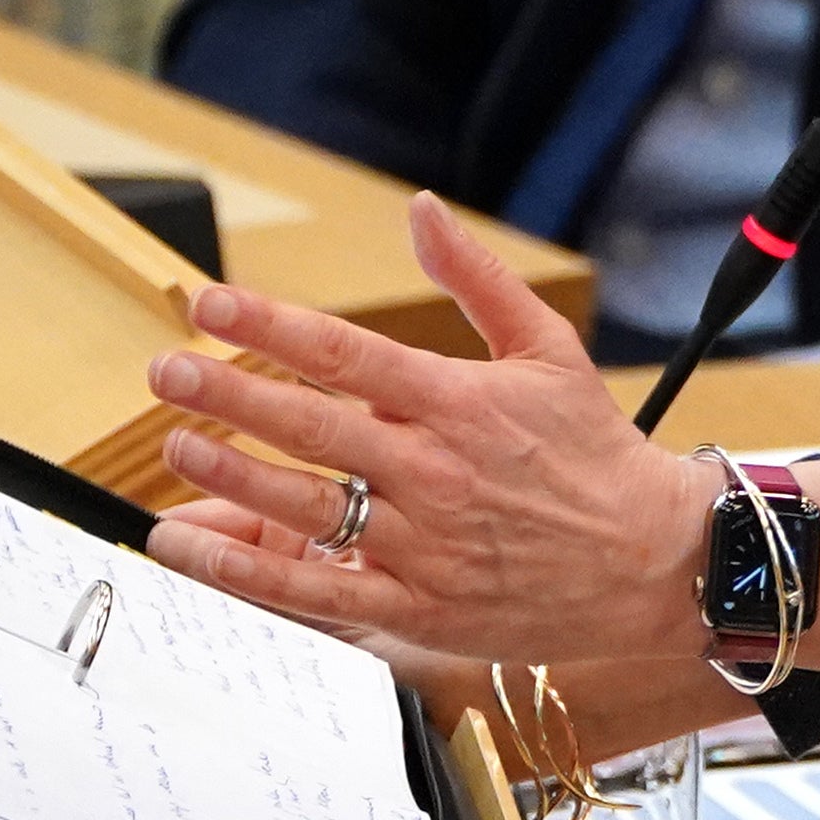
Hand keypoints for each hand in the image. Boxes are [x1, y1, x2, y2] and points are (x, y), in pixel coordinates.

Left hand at [144, 194, 717, 678]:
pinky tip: (187, 547)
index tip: (208, 305)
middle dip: (227, 394)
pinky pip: (311, 590)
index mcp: (458, 402)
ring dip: (229, 476)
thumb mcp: (548, 350)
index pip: (343, 354)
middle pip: (307, 426)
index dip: (266, 326)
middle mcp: (432, 471)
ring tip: (178, 447)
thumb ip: (476, 280)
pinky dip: (242, 572)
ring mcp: (419, 543)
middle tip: (167, 371)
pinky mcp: (414, 607)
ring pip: (301, 506)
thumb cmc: (594, 454)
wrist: (652, 563)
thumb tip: (421, 212)